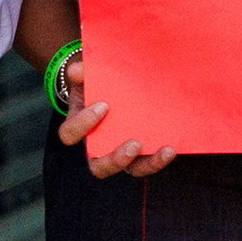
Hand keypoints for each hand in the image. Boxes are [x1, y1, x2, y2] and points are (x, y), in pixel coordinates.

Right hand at [52, 60, 173, 179]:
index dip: (83, 125)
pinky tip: (171, 147)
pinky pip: (149, 163)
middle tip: (134, 144)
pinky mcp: (140, 154)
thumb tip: (77, 71)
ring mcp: (120, 152)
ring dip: (147, 164)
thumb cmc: (97, 82)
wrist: (112, 86)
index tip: (103, 106)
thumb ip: (83, 71)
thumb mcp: (88, 74)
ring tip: (164, 150)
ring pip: (130, 170)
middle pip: (98, 166)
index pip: (70, 134)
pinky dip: (160, 159)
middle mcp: (98, 146)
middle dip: (115, 160)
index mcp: (79, 127)